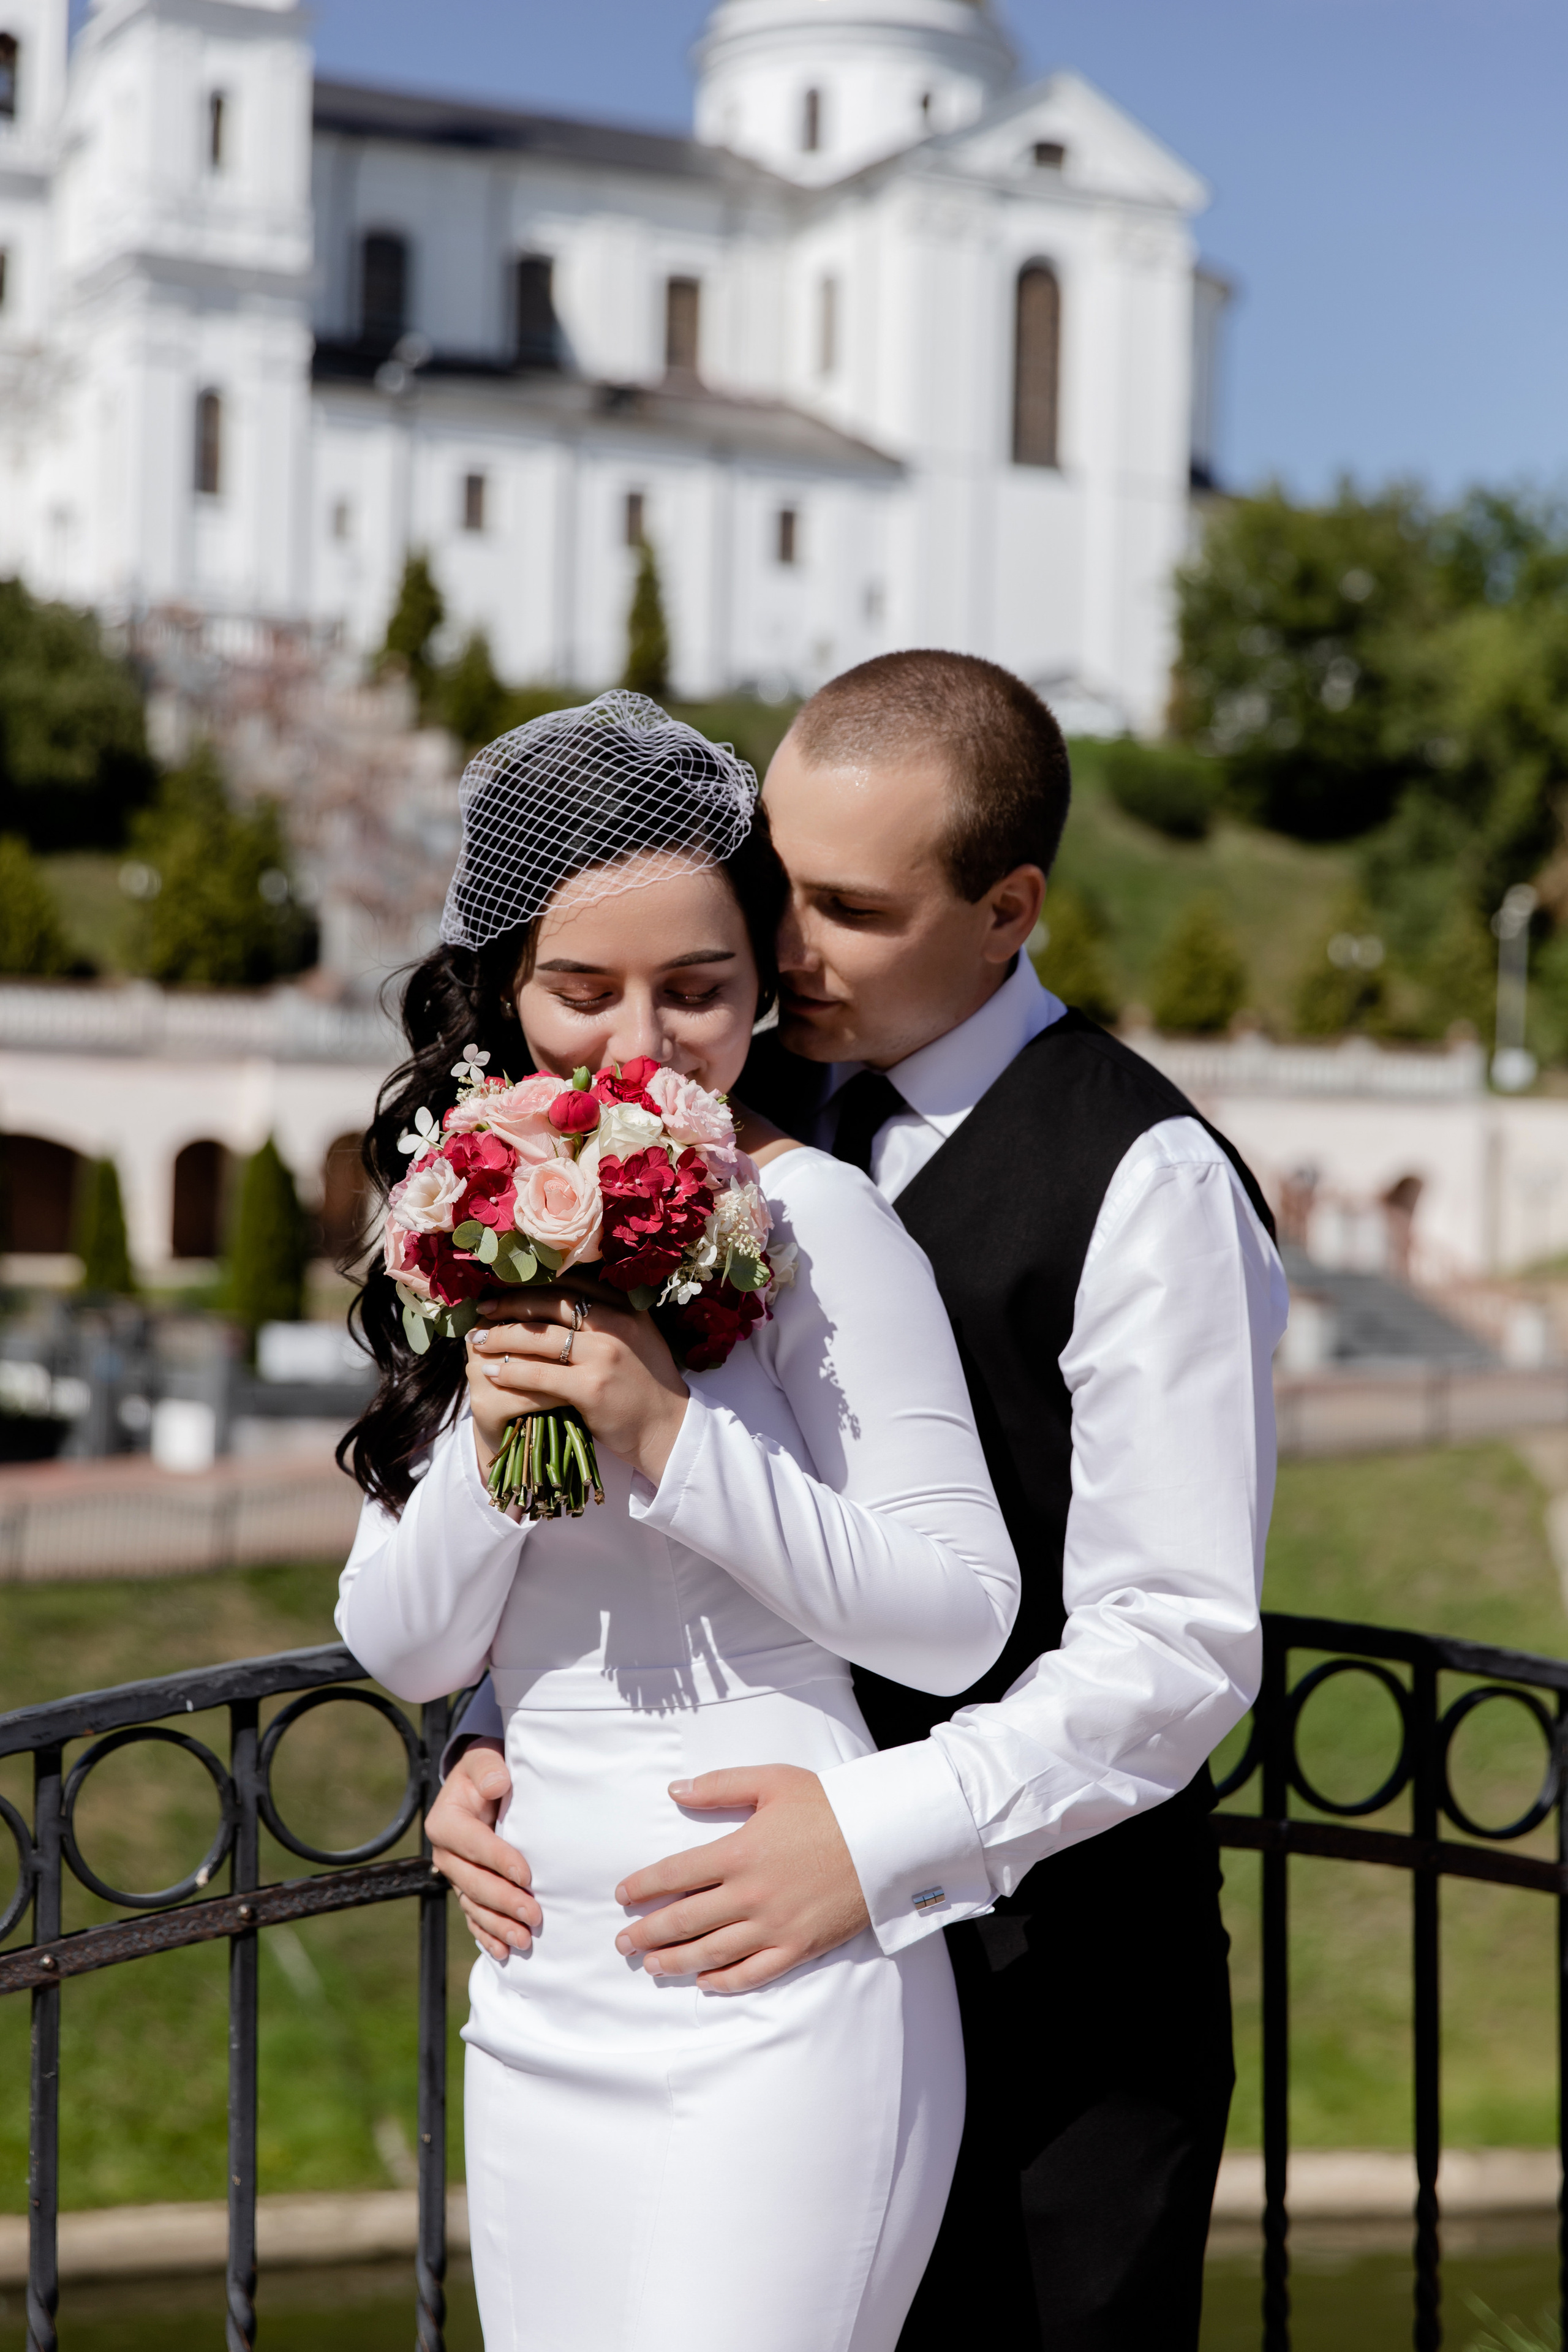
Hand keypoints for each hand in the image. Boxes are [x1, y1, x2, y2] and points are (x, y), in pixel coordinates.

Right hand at [426, 1739, 540, 1961]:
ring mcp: (454, 1876)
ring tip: (524, 1939)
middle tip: (534, 1915)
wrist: (482, 1785)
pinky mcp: (466, 1889)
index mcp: (445, 1821)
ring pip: (474, 1906)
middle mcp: (445, 1853)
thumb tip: (498, 1784)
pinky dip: (487, 1935)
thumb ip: (488, 1768)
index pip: (473, 1843)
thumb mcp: (484, 1760)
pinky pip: (473, 1917)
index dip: (499, 1860)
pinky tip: (503, 1952)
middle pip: (473, 1882)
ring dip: (499, 1925)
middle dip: (504, 1901)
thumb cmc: (487, 1771)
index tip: (526, 1875)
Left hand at [465, 1287, 688, 1485]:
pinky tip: (492, 1372)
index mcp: (627, 1308)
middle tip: (484, 1308)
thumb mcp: (640, 1338)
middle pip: (552, 1303)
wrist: (669, 1430)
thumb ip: (611, 1317)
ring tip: (478, 1340)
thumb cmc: (648, 1386)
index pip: (572, 1284)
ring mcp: (604, 1355)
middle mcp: (617, 1324)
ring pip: (540, 1338)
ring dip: (502, 1337)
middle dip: (511, 1304)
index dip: (534, 1284)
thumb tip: (564, 1298)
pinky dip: (511, 1372)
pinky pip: (539, 1374)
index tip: (507, 1288)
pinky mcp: (591, 1387)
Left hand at [612, 1765, 870, 1992]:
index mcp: (739, 1851)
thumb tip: (675, 1790)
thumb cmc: (827, 1806)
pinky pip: (753, 1973)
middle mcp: (750, 1894)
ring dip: (675, 1961)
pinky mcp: (798, 1947)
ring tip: (652, 1965)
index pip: (675, 1875)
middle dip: (648, 1933)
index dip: (643, 1887)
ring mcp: (774, 1926)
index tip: (623, 1896)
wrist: (884, 1838)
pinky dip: (724, 1981)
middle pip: (685, 1920)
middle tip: (623, 1943)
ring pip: (712, 1952)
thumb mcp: (773, 1780)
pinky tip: (704, 1981)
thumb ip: (720, 1785)